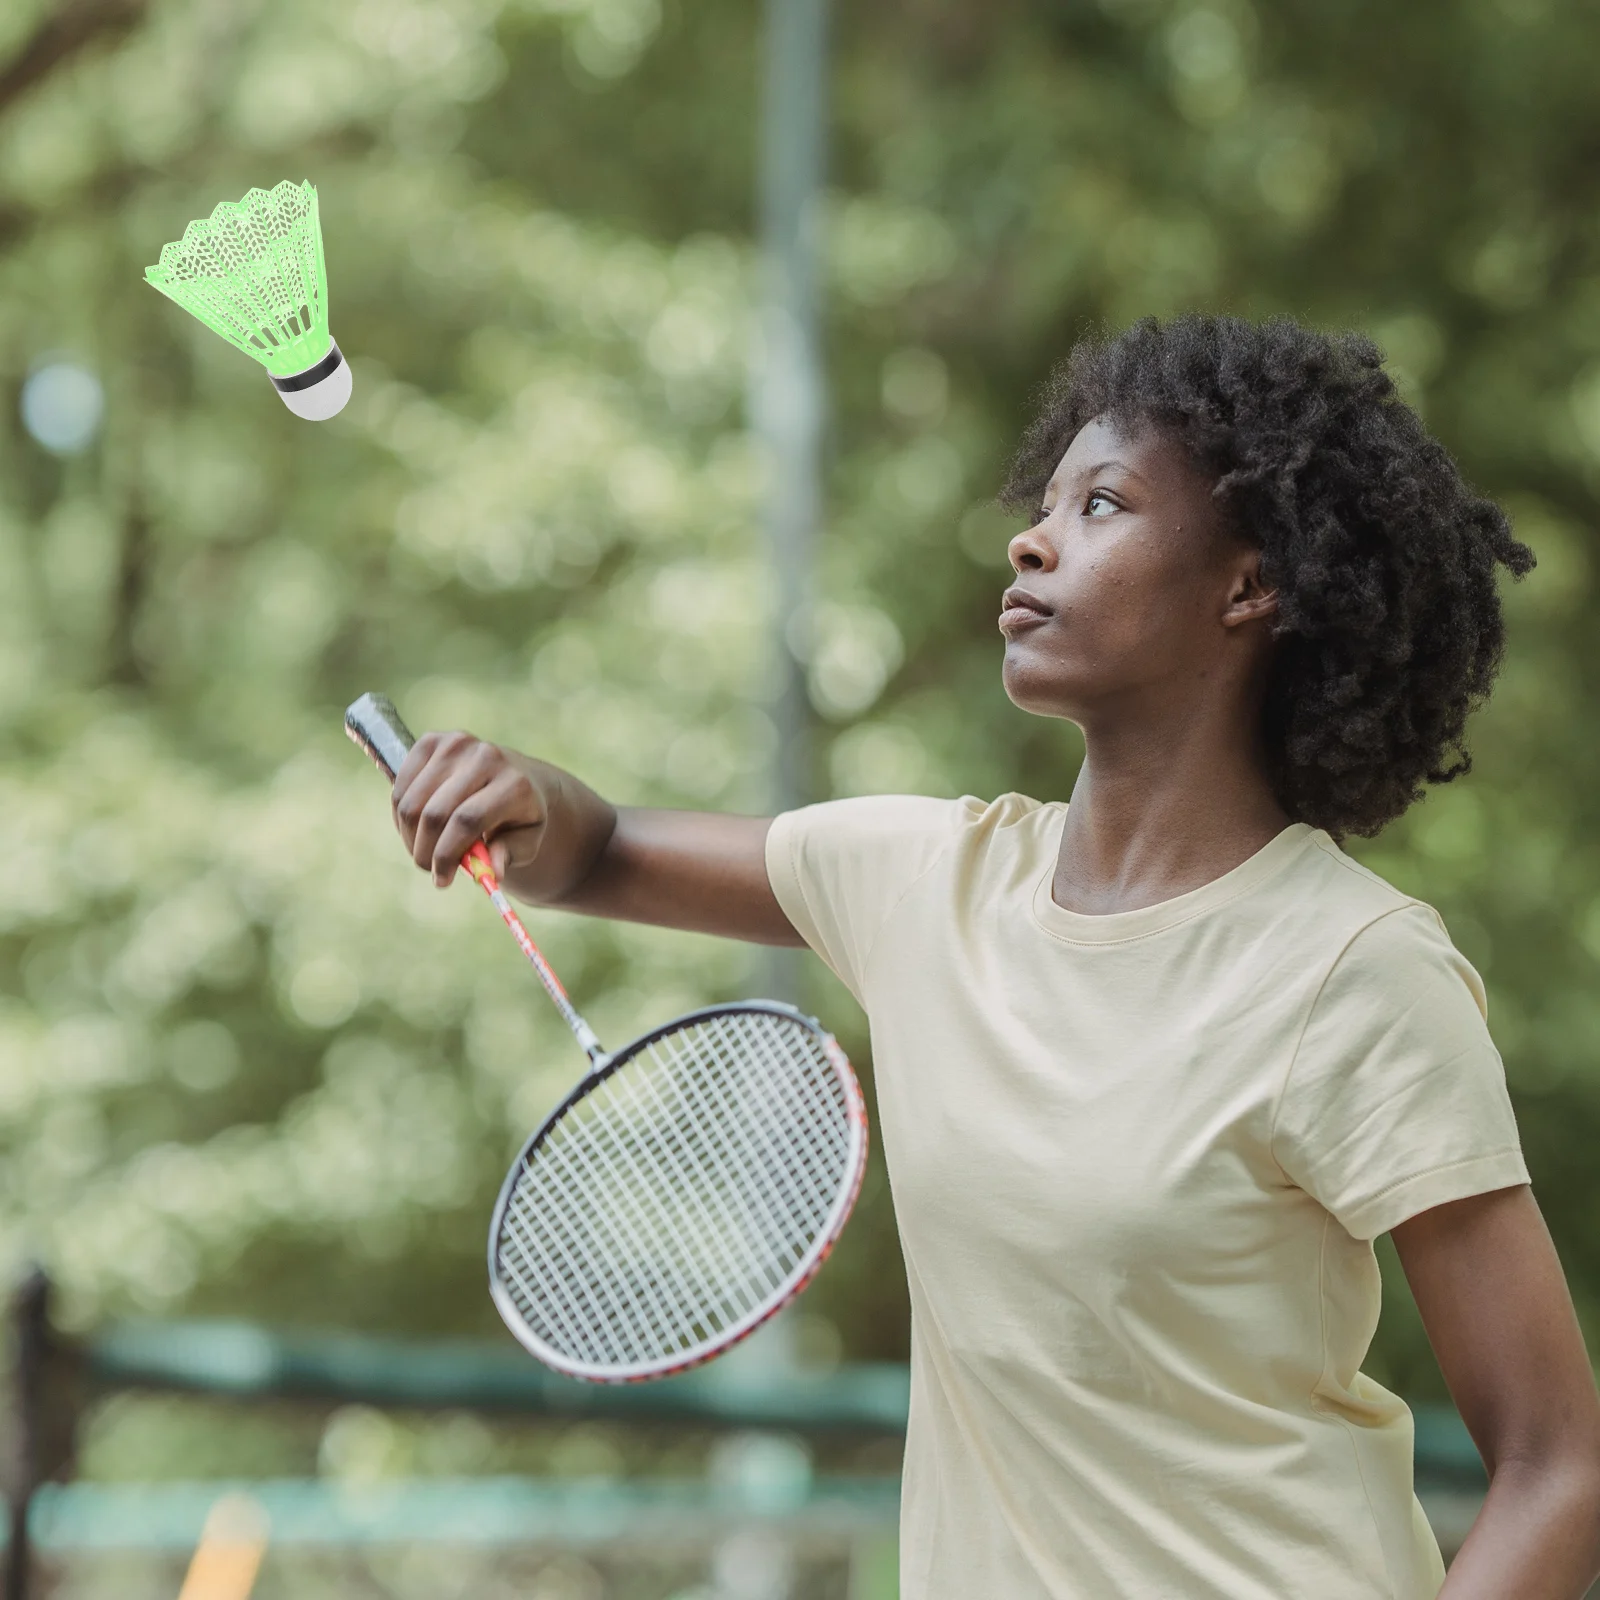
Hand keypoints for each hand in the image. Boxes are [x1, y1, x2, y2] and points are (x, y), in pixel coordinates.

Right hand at [391, 731, 549, 887]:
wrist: (517, 775)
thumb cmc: (519, 816)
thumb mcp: (526, 841)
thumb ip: (508, 855)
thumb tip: (492, 872)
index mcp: (514, 784)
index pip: (467, 820)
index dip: (447, 854)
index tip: (441, 880)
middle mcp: (486, 757)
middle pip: (435, 812)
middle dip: (425, 850)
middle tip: (428, 869)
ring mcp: (456, 744)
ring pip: (411, 802)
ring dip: (410, 836)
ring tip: (423, 850)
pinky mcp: (432, 740)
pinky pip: (400, 786)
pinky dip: (401, 815)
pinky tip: (417, 827)